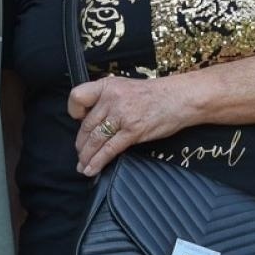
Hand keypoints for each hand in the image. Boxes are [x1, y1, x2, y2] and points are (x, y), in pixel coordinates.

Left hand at [68, 74, 185, 175]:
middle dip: (81, 143)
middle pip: (86, 125)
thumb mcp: (125, 87)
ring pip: (95, 139)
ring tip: (83, 166)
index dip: (74, 111)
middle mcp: (112, 98)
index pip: (77, 97)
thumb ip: (107, 100)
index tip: (77, 121)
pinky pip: (109, 149)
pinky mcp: (132, 131)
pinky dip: (98, 161)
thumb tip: (91, 120)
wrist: (180, 98)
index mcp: (108, 85)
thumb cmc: (154, 95)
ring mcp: (122, 115)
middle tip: (80, 153)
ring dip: (86, 156)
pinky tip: (92, 169)